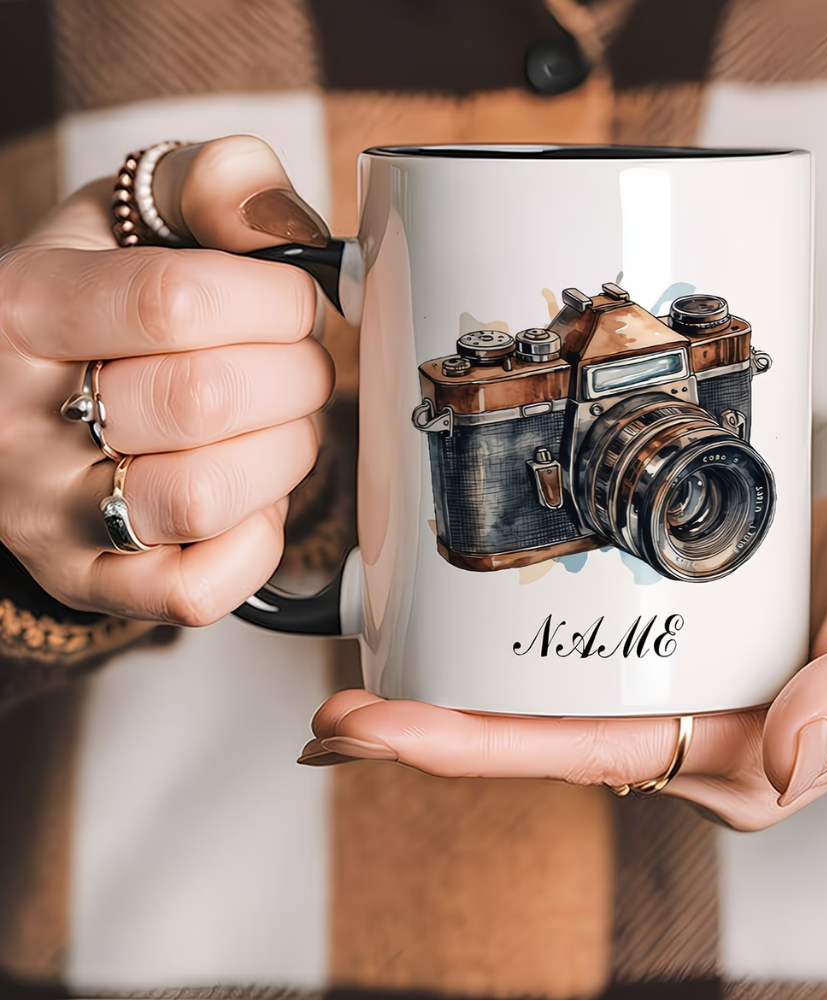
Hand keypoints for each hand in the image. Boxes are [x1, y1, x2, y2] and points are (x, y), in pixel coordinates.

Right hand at [0, 136, 333, 624]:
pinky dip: (254, 540)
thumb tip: (282, 223)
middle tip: (297, 363)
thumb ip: (211, 183)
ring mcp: (48, 515)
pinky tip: (249, 493)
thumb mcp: (130, 214)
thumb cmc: (96, 302)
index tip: (295, 300)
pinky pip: (197, 589)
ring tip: (278, 424)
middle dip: (296, 376)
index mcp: (25, 309)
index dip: (276, 301)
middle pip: (207, 402)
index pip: (177, 302)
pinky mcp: (89, 582)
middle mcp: (18, 421)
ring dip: (283, 455)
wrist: (22, 398)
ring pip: (205, 498)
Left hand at [300, 451, 826, 829]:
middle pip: (540, 734)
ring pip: (551, 693)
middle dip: (433, 725)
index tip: (367, 733)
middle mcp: (708, 730)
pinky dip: (515, 637)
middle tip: (332, 707)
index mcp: (751, 757)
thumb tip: (778, 760)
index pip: (578, 753)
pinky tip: (463, 615)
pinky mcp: (686, 631)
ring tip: (371, 664)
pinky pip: (585, 644)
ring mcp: (691, 681)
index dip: (463, 747)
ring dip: (461, 682)